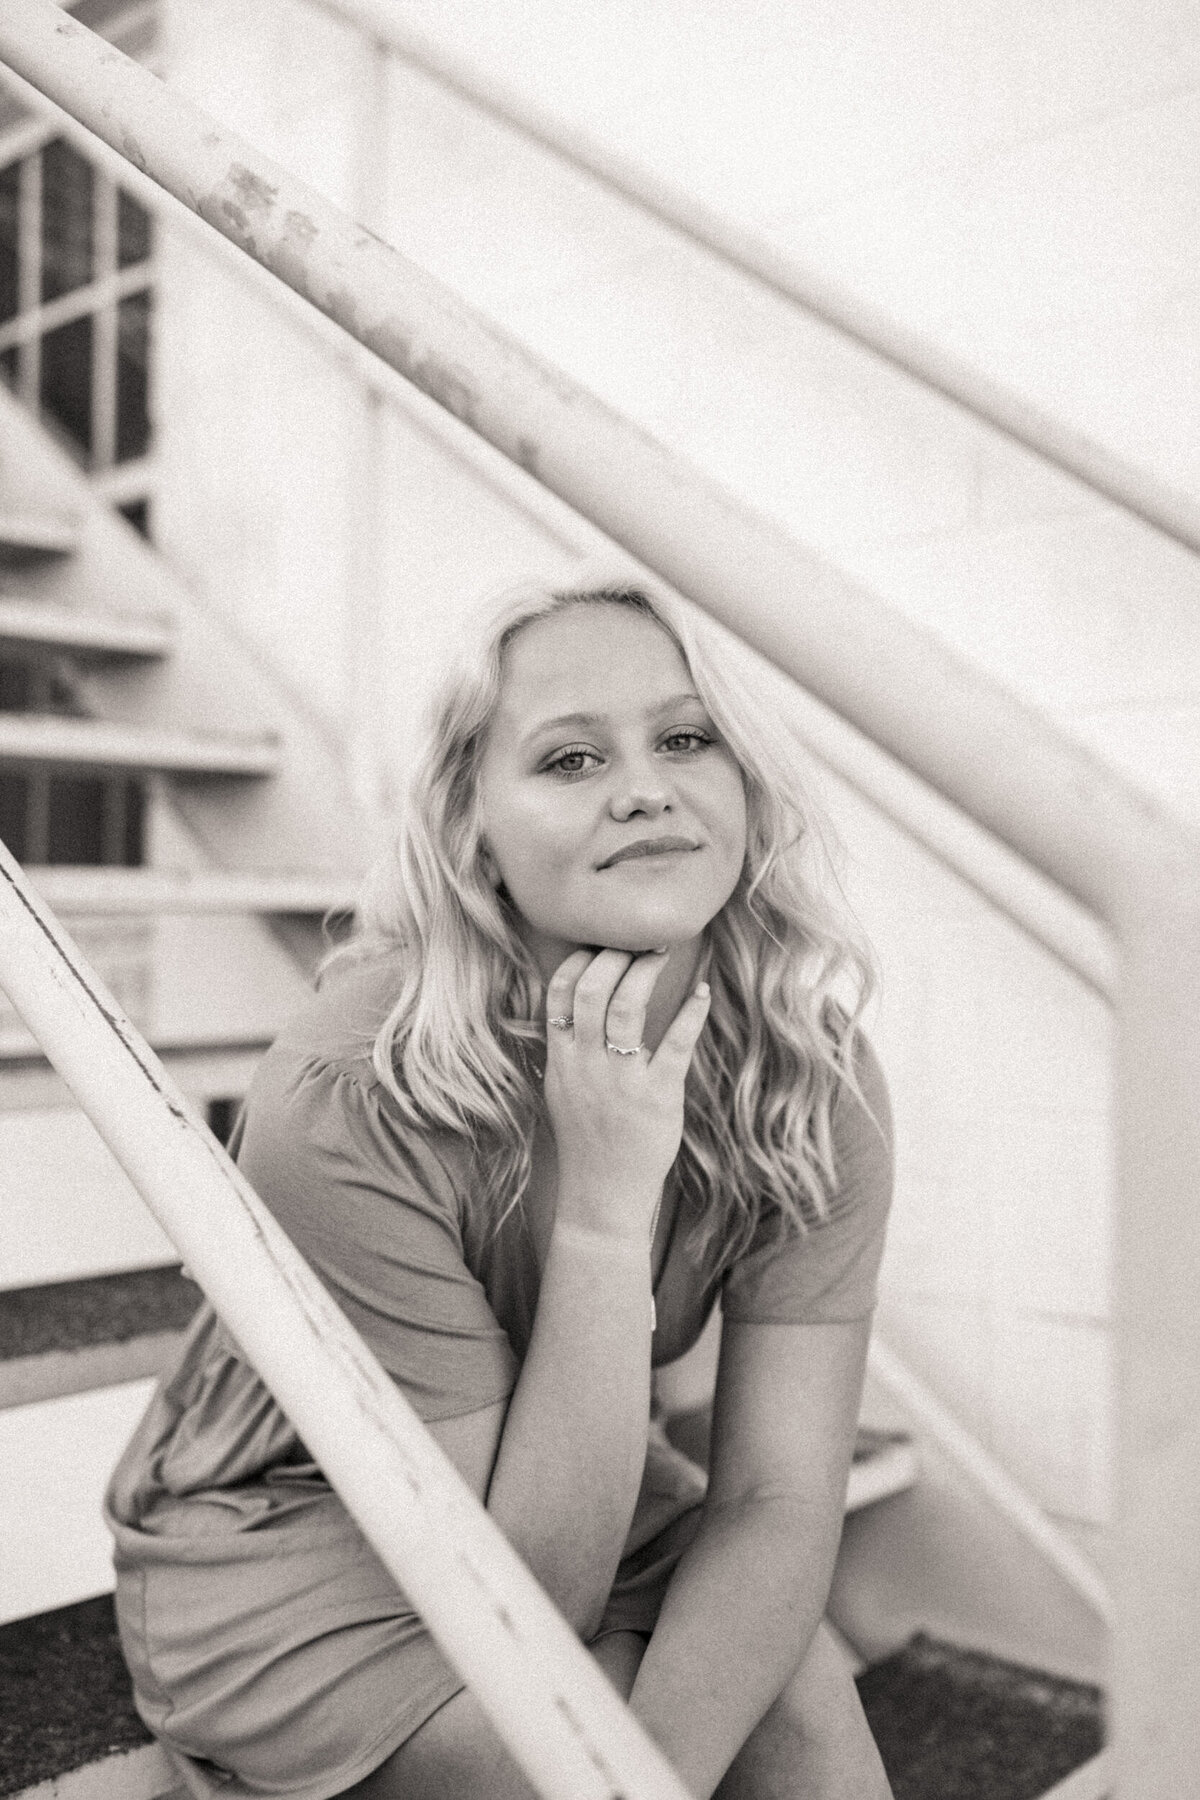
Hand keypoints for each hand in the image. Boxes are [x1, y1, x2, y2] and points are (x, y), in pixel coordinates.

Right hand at [543, 948, 710, 1237]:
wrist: (601, 1194)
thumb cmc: (587, 1140)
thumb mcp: (562, 1090)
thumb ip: (568, 1049)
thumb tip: (578, 1005)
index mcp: (561, 1061)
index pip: (559, 995)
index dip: (579, 962)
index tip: (599, 944)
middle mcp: (586, 1065)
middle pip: (593, 990)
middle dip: (615, 955)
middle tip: (638, 938)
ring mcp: (621, 1080)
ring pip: (626, 1007)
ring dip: (646, 972)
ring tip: (662, 952)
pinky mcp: (657, 1095)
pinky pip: (674, 1043)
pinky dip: (691, 1012)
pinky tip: (702, 993)